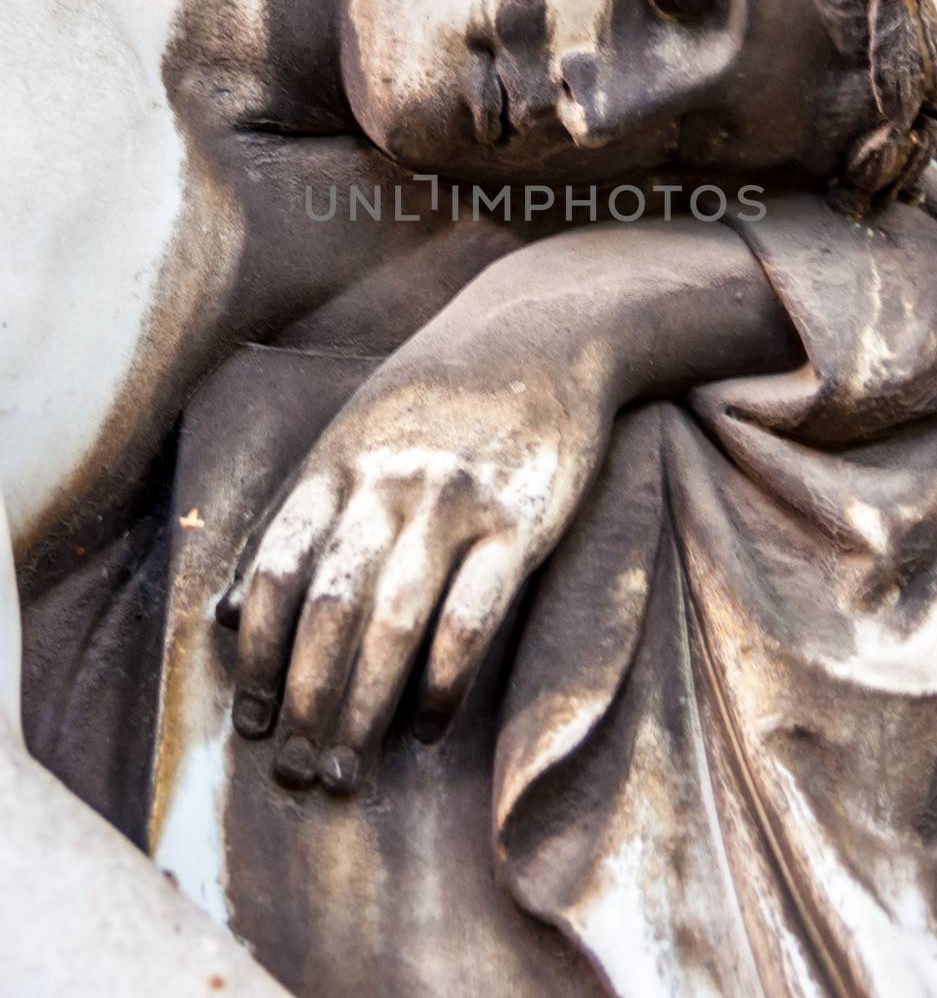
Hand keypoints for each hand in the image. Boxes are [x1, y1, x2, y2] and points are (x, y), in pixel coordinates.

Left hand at [218, 351, 612, 792]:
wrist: (543, 332)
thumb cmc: (438, 393)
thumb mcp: (353, 430)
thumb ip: (297, 515)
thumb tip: (226, 615)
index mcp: (337, 461)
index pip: (277, 569)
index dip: (258, 654)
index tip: (250, 720)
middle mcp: (389, 481)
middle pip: (330, 608)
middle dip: (306, 700)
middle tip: (295, 771)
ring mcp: (456, 500)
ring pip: (395, 622)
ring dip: (365, 708)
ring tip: (348, 769)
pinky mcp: (521, 520)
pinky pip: (474, 617)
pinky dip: (446, 682)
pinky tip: (429, 725)